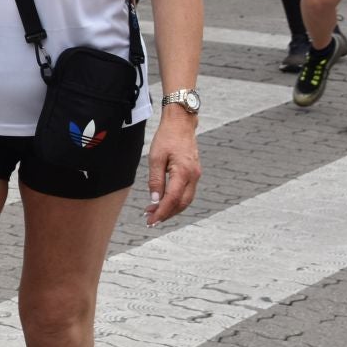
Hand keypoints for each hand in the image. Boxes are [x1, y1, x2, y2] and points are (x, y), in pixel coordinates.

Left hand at [145, 111, 200, 225]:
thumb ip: (155, 180)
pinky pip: (187, 192)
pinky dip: (176, 200)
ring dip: (171, 209)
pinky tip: (164, 202)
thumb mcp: (155, 158)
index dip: (162, 212)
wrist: (181, 124)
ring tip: (154, 213)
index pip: (173, 199)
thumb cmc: (166, 138)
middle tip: (150, 221)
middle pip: (182, 203)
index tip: (151, 221)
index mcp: (184, 172)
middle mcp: (193, 176)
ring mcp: (196, 175)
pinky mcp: (194, 173)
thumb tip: (155, 199)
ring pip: (186, 199)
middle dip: (167, 214)